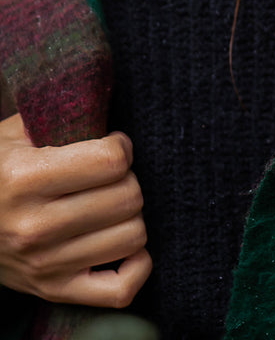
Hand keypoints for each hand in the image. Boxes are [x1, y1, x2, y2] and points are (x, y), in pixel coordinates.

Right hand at [0, 114, 150, 306]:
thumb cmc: (0, 167)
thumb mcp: (19, 133)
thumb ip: (63, 118)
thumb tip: (111, 108)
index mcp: (24, 178)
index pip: (111, 161)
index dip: (121, 146)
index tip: (113, 144)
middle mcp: (34, 227)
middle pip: (127, 197)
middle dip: (128, 179)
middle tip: (111, 175)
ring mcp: (45, 265)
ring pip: (133, 236)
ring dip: (130, 215)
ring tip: (111, 203)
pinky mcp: (53, 291)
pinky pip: (120, 291)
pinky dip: (136, 265)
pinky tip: (122, 240)